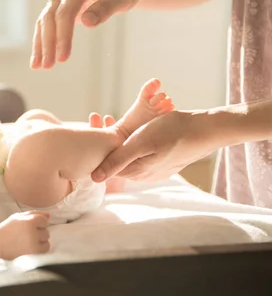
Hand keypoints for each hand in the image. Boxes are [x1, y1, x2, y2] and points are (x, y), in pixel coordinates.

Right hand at [0, 211, 49, 259]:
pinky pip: (44, 251)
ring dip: (40, 243)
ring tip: (28, 242)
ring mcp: (33, 245)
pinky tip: (29, 248)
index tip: (28, 227)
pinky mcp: (33, 255)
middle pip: (46, 232)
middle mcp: (32, 233)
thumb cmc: (7, 229)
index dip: (38, 224)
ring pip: (47, 243)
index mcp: (29, 221)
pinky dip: (39, 250)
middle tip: (26, 235)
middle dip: (39, 233)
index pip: (44, 221)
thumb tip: (49, 216)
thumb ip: (34, 214)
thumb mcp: (18, 217)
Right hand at [31, 0, 141, 68]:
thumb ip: (105, 8)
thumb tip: (86, 22)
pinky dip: (41, 40)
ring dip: (40, 44)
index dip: (62, 35)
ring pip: (44, 20)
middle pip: (50, 16)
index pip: (66, 12)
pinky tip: (38, 58)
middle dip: (48, 43)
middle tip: (48, 66)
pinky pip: (46, 23)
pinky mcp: (59, 5)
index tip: (62, 58)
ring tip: (38, 66)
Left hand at [91, 110, 214, 182]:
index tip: (91, 125)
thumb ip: (118, 160)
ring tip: (109, 119)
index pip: (106, 165)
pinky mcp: (161, 161)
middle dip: (104, 142)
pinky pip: (139, 153)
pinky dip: (131, 140)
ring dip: (117, 140)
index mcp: (135, 172)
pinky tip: (131, 129)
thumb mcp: (140, 144)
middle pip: (115, 160)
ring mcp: (153, 169)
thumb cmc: (172, 132)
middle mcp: (143, 174)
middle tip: (98, 117)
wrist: (204, 129)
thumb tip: (94, 178)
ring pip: (127, 155)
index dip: (96, 147)